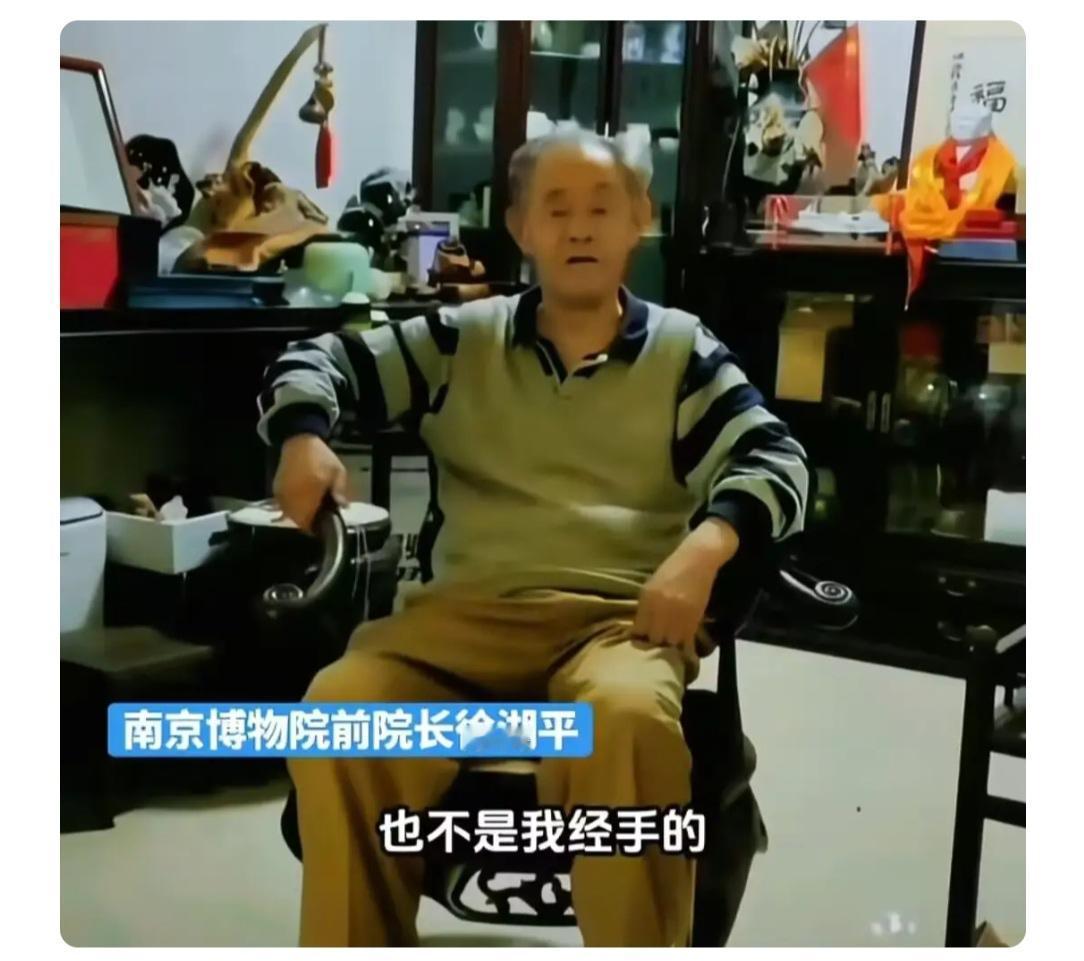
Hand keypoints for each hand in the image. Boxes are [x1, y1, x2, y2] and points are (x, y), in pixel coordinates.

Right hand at [271, 433, 349, 531]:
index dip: (315, 528)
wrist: (299, 441)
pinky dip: (292, 508)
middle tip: (318, 519)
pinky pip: (283, 506)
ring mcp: (282, 493)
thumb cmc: (321, 456)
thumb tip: (343, 508)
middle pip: (298, 521)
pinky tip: (301, 503)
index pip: (308, 521)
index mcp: (309, 492)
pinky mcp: (276, 489)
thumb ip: (340, 491)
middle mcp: (293, 495)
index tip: (323, 528)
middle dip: (308, 523)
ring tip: (311, 511)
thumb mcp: (337, 472)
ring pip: (289, 515)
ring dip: (299, 516)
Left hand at [633, 519, 739, 650]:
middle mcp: (661, 608)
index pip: (639, 630)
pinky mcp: (694, 617)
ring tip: (668, 656)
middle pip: (653, 639)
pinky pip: (687, 640)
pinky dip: (684, 648)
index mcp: (647, 599)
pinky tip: (683, 652)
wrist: (699, 558)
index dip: (640, 641)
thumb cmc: (674, 569)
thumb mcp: (653, 586)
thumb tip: (641, 630)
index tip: (641, 647)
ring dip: (669, 650)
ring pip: (670, 643)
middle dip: (653, 647)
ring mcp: (678, 614)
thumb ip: (647, 607)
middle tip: (655, 653)